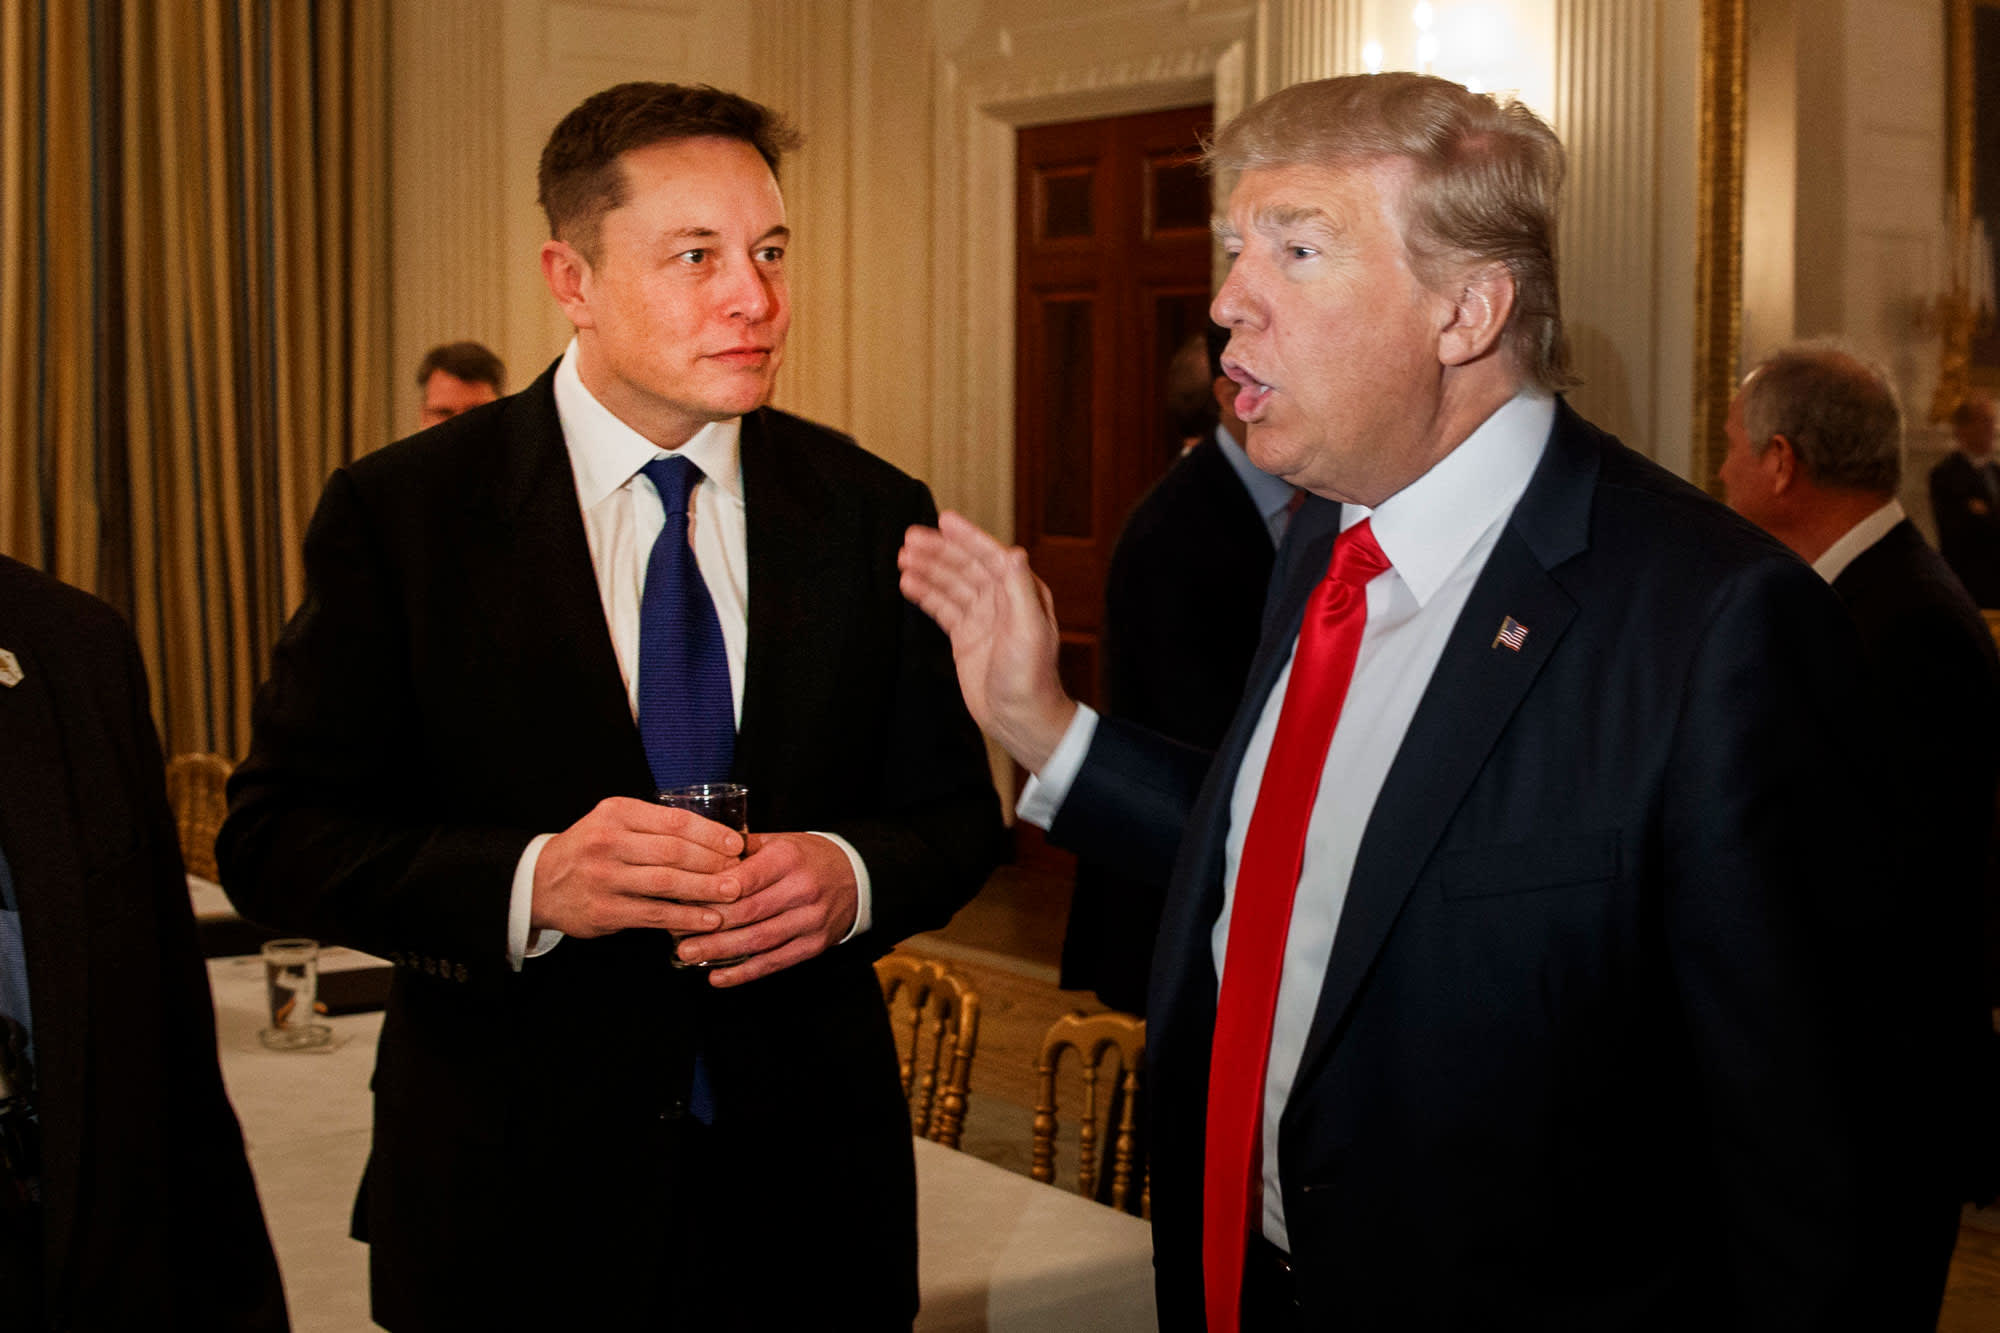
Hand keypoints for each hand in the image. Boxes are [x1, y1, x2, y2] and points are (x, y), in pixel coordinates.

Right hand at [530, 797, 745, 937]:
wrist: (540, 882)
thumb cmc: (590, 850)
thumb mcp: (615, 823)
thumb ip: (655, 827)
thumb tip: (716, 840)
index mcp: (617, 813)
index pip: (675, 820)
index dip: (711, 833)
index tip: (736, 844)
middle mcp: (609, 841)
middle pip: (674, 851)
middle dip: (714, 862)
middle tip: (741, 872)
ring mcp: (605, 877)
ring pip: (667, 882)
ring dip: (705, 889)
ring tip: (733, 894)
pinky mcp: (604, 909)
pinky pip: (654, 913)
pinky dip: (685, 916)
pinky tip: (708, 920)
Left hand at [686, 833, 858, 985]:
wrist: (857, 877)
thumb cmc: (807, 858)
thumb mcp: (780, 841)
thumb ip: (742, 849)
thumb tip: (698, 855)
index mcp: (788, 858)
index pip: (744, 878)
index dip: (712, 893)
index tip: (682, 900)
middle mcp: (802, 889)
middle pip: (748, 912)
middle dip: (709, 926)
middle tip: (676, 935)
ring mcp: (810, 920)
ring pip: (759, 940)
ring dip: (721, 951)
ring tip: (688, 955)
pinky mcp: (814, 945)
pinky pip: (775, 962)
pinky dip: (745, 972)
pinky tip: (718, 977)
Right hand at [898, 510, 1076, 771]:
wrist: (1020, 717)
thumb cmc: (1031, 677)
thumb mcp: (1029, 629)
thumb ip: (1020, 589)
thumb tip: (1014, 551)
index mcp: (1020, 593)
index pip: (989, 556)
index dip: (967, 537)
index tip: (944, 520)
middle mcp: (1001, 601)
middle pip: (965, 566)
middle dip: (938, 551)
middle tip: (910, 538)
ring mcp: (981, 618)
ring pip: (950, 585)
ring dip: (928, 570)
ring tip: (902, 558)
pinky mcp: (965, 636)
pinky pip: (942, 608)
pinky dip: (925, 595)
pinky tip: (908, 584)